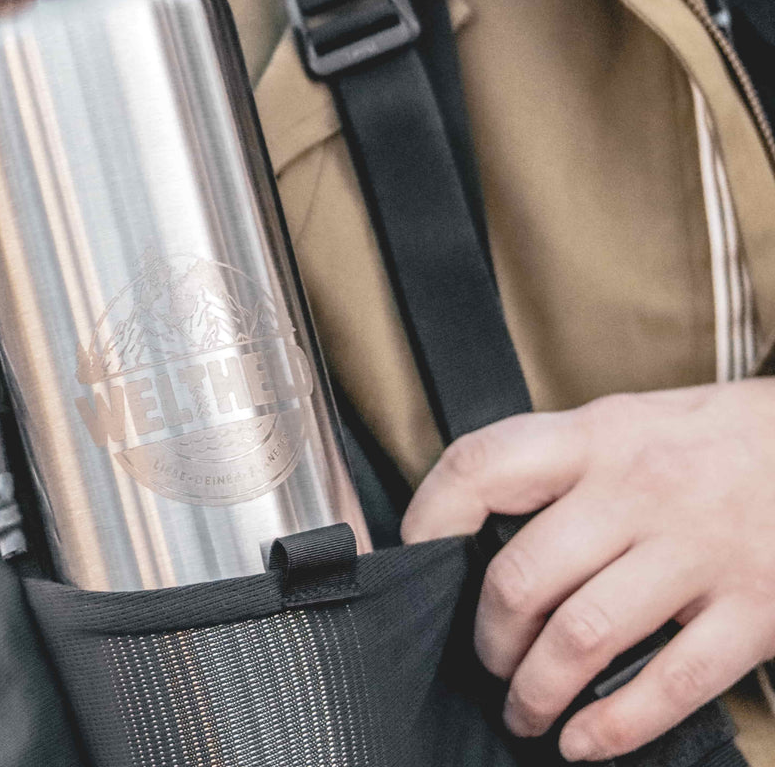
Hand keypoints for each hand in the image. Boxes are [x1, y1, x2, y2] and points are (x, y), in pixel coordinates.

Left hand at [402, 380, 774, 759]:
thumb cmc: (710, 439)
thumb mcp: (626, 423)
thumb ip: (560, 464)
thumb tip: (481, 525)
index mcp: (597, 436)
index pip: (482, 466)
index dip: (430, 516)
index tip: (418, 557)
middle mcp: (639, 490)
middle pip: (523, 576)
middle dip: (489, 638)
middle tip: (488, 660)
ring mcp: (699, 551)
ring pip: (583, 637)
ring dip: (537, 690)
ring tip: (523, 710)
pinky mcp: (755, 611)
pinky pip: (670, 684)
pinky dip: (614, 727)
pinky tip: (584, 740)